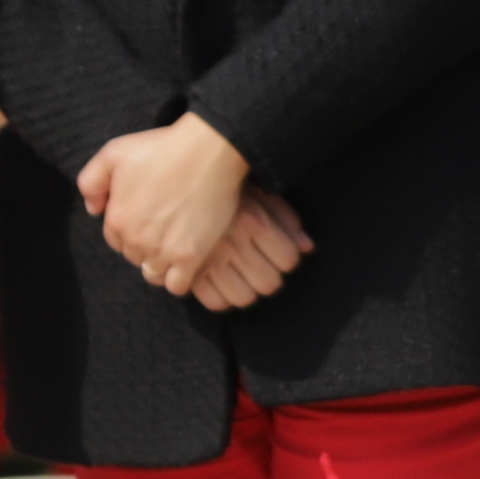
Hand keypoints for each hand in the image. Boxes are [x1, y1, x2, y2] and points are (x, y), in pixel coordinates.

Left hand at [76, 114, 259, 292]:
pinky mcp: (191, 257)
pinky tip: (186, 262)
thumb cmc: (161, 150)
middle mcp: (136, 240)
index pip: (115, 239)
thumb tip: (95, 210)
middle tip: (165, 225)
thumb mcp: (112, 154)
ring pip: (153, 273)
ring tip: (176, 243)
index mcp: (116, 219)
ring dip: (161, 262)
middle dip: (145, 244)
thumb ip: (91, 182)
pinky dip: (178, 278)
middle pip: (134, 256)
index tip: (147, 216)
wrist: (209, 152)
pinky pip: (177, 286)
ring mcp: (164, 251)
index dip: (129, 228)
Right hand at [185, 186, 314, 313]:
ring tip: (236, 277)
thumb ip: (285, 217)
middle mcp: (233, 242)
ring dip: (244, 290)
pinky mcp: (184, 270)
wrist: (172, 176)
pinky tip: (215, 283)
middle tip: (256, 268)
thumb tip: (307, 247)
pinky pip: (214, 301)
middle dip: (267, 277)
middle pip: (269, 283)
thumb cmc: (216, 184)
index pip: (288, 259)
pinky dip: (218, 297)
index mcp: (253, 221)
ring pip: (243, 297)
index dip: (286, 258)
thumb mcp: (255, 192)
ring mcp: (208, 259)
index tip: (276, 254)